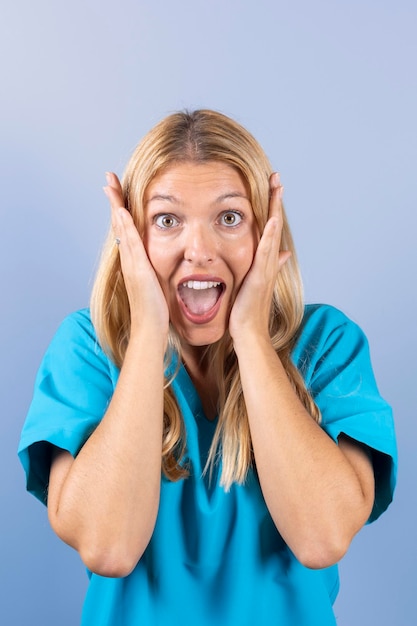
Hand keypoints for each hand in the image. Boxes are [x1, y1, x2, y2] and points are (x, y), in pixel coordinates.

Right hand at [103, 172, 169, 336]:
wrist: (150, 329)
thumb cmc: (157, 310)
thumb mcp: (157, 284)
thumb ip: (157, 272)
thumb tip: (169, 265)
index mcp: (135, 260)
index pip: (127, 229)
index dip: (122, 209)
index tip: (118, 190)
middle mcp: (129, 259)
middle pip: (119, 223)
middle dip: (114, 200)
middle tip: (108, 178)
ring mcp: (130, 263)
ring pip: (121, 229)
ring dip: (116, 206)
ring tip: (111, 185)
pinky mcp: (136, 269)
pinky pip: (129, 243)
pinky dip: (124, 226)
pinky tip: (122, 211)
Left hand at [229, 173, 290, 342]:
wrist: (248, 332)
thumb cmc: (247, 312)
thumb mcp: (254, 285)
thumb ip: (267, 268)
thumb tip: (282, 255)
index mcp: (264, 261)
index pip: (268, 228)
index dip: (271, 207)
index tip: (271, 187)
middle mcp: (269, 261)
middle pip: (274, 224)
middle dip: (275, 200)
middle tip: (277, 177)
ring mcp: (266, 268)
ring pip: (272, 232)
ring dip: (274, 209)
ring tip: (277, 187)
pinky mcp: (260, 276)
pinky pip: (265, 251)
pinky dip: (269, 234)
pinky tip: (271, 218)